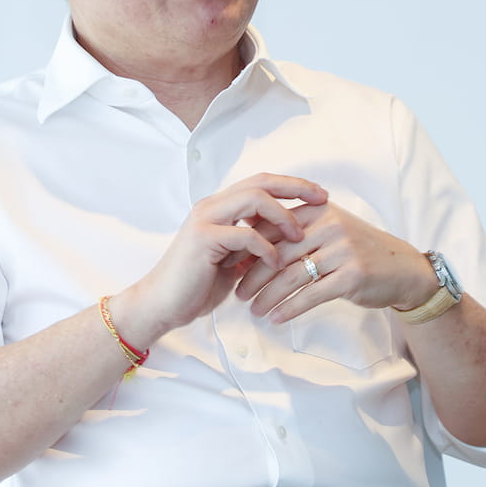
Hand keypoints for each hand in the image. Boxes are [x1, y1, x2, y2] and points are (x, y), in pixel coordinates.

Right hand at [116, 174, 327, 341]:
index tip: (320, 195)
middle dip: (296, 188)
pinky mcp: (203, 239)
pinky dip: (266, 249)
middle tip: (323, 200)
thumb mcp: (233, 261)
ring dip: (283, 216)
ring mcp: (205, 220)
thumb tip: (285, 242)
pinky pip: (245, 235)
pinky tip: (276, 264)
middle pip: (261, 182)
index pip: (261, 183)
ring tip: (300, 236)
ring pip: (254, 199)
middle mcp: (211, 206)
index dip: (292, 185)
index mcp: (219, 208)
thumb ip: (253, 245)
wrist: (162, 304)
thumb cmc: (196, 285)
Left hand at [233, 202, 441, 322]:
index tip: (231, 266)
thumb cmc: (358, 251)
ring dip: (268, 295)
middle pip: (278, 252)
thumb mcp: (329, 230)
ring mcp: (342, 250)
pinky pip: (311, 294)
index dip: (249, 248)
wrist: (401, 269)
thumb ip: (297, 230)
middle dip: (253, 275)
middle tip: (237, 292)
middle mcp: (329, 225)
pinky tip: (276, 318)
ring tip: (253, 309)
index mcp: (318, 210)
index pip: (272, 227)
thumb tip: (250, 239)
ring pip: (292, 275)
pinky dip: (290, 308)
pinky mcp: (351, 275)